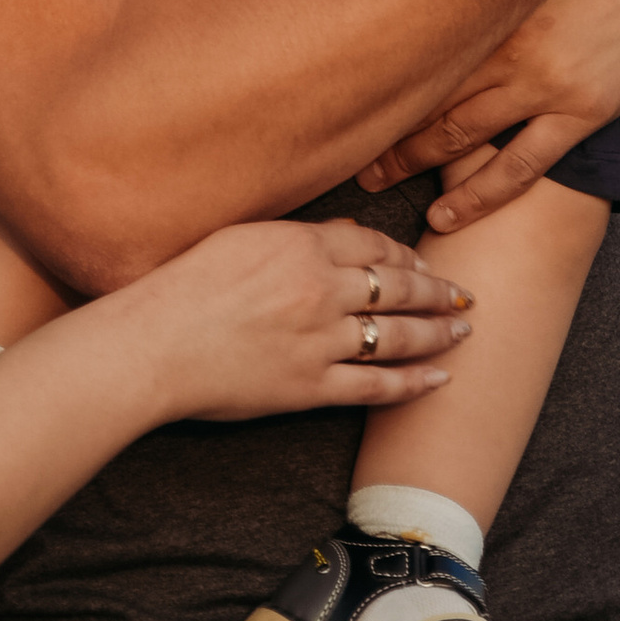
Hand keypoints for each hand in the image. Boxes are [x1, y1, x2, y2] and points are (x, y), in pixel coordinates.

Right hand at [131, 219, 467, 423]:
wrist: (153, 344)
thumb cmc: (184, 286)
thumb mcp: (241, 238)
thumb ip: (297, 236)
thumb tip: (343, 233)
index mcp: (302, 246)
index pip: (374, 246)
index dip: (406, 257)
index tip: (425, 264)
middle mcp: (321, 290)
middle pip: (399, 287)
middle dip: (439, 291)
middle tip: (466, 295)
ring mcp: (320, 341)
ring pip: (398, 335)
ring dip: (437, 333)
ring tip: (462, 332)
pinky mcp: (311, 388)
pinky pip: (376, 386)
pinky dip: (413, 384)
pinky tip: (439, 380)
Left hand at [357, 0, 619, 212]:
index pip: (410, 38)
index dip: (365, 67)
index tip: (327, 89)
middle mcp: (509, 41)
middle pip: (425, 90)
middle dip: (377, 125)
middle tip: (333, 151)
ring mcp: (548, 81)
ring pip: (464, 135)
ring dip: (414, 162)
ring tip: (373, 181)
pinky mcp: (584, 109)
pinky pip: (523, 165)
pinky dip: (480, 194)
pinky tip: (446, 211)